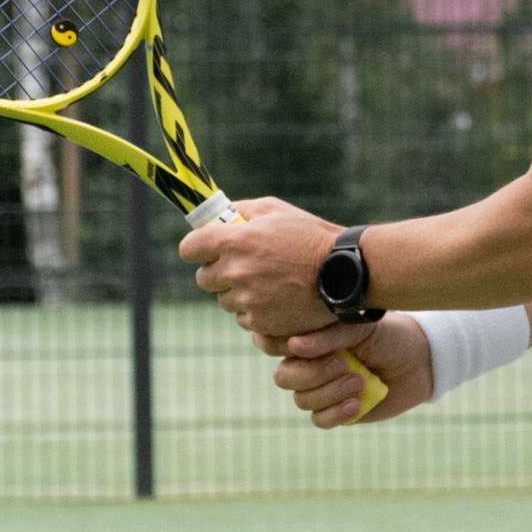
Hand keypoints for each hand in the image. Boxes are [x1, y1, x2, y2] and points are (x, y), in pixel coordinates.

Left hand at [179, 197, 346, 339]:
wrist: (342, 273)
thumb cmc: (310, 236)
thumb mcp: (276, 210)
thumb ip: (242, 210)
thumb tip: (220, 215)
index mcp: (235, 240)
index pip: (189, 248)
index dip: (197, 247)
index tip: (205, 248)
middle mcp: (235, 271)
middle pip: (204, 278)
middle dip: (218, 271)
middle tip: (243, 265)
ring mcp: (247, 300)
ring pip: (224, 300)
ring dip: (238, 293)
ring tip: (267, 281)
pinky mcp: (260, 321)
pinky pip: (244, 318)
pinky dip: (255, 311)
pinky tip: (277, 298)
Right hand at [255, 314, 433, 429]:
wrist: (418, 362)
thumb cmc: (388, 336)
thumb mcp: (360, 328)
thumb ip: (328, 337)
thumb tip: (294, 346)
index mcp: (310, 337)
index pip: (273, 344)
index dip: (276, 347)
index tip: (296, 344)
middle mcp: (310, 364)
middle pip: (284, 377)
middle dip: (311, 374)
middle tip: (343, 364)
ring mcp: (322, 389)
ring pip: (302, 400)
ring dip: (330, 392)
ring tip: (359, 381)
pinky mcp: (337, 412)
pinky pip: (320, 420)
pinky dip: (336, 412)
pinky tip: (357, 403)